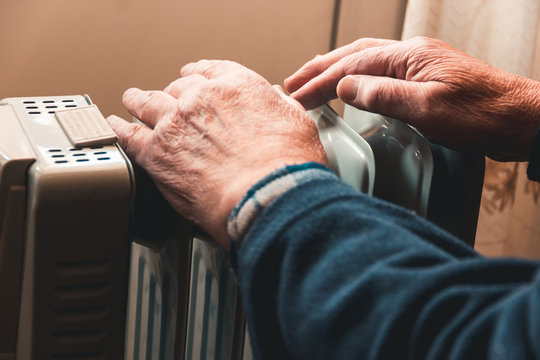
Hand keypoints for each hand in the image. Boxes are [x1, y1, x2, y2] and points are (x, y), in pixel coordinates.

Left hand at [107, 60, 326, 248]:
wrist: (267, 195)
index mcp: (237, 87)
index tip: (191, 76)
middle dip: (173, 94)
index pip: (210, 71)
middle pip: (178, 89)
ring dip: (139, 101)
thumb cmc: (287, 166)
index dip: (198, 74)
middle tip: (167, 100)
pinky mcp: (156, 153)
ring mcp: (176, 123)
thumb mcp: (296, 123)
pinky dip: (118, 129)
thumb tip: (273, 103)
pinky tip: (114, 127)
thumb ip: (277, 108)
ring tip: (132, 100)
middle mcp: (203, 99)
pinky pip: (128, 135)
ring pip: (148, 103)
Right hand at [285, 36, 539, 161]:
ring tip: (312, 79)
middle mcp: (411, 55)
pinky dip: (358, 78)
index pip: (352, 65)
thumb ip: (383, 94)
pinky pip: (381, 73)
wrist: (520, 119)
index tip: (295, 97)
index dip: (320, 82)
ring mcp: (419, 66)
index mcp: (408, 56)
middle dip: (320, 69)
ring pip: (366, 60)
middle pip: (354, 55)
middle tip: (292, 83)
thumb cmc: (482, 114)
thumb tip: (346, 87)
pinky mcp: (425, 81)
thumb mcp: (428, 108)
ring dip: (336, 69)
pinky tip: (352, 87)